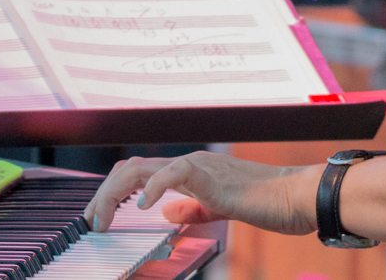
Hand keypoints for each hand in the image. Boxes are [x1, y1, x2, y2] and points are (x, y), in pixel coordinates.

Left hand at [83, 152, 318, 235]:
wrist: (295, 196)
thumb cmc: (267, 202)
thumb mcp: (218, 209)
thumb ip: (192, 208)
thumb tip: (167, 211)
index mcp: (188, 171)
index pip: (138, 174)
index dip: (111, 193)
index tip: (98, 218)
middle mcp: (188, 163)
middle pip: (130, 168)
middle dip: (102, 194)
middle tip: (90, 221)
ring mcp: (197, 165)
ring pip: (141, 168)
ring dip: (114, 193)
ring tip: (102, 217)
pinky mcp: (209, 173)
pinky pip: (172, 173)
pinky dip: (152, 188)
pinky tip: (144, 207)